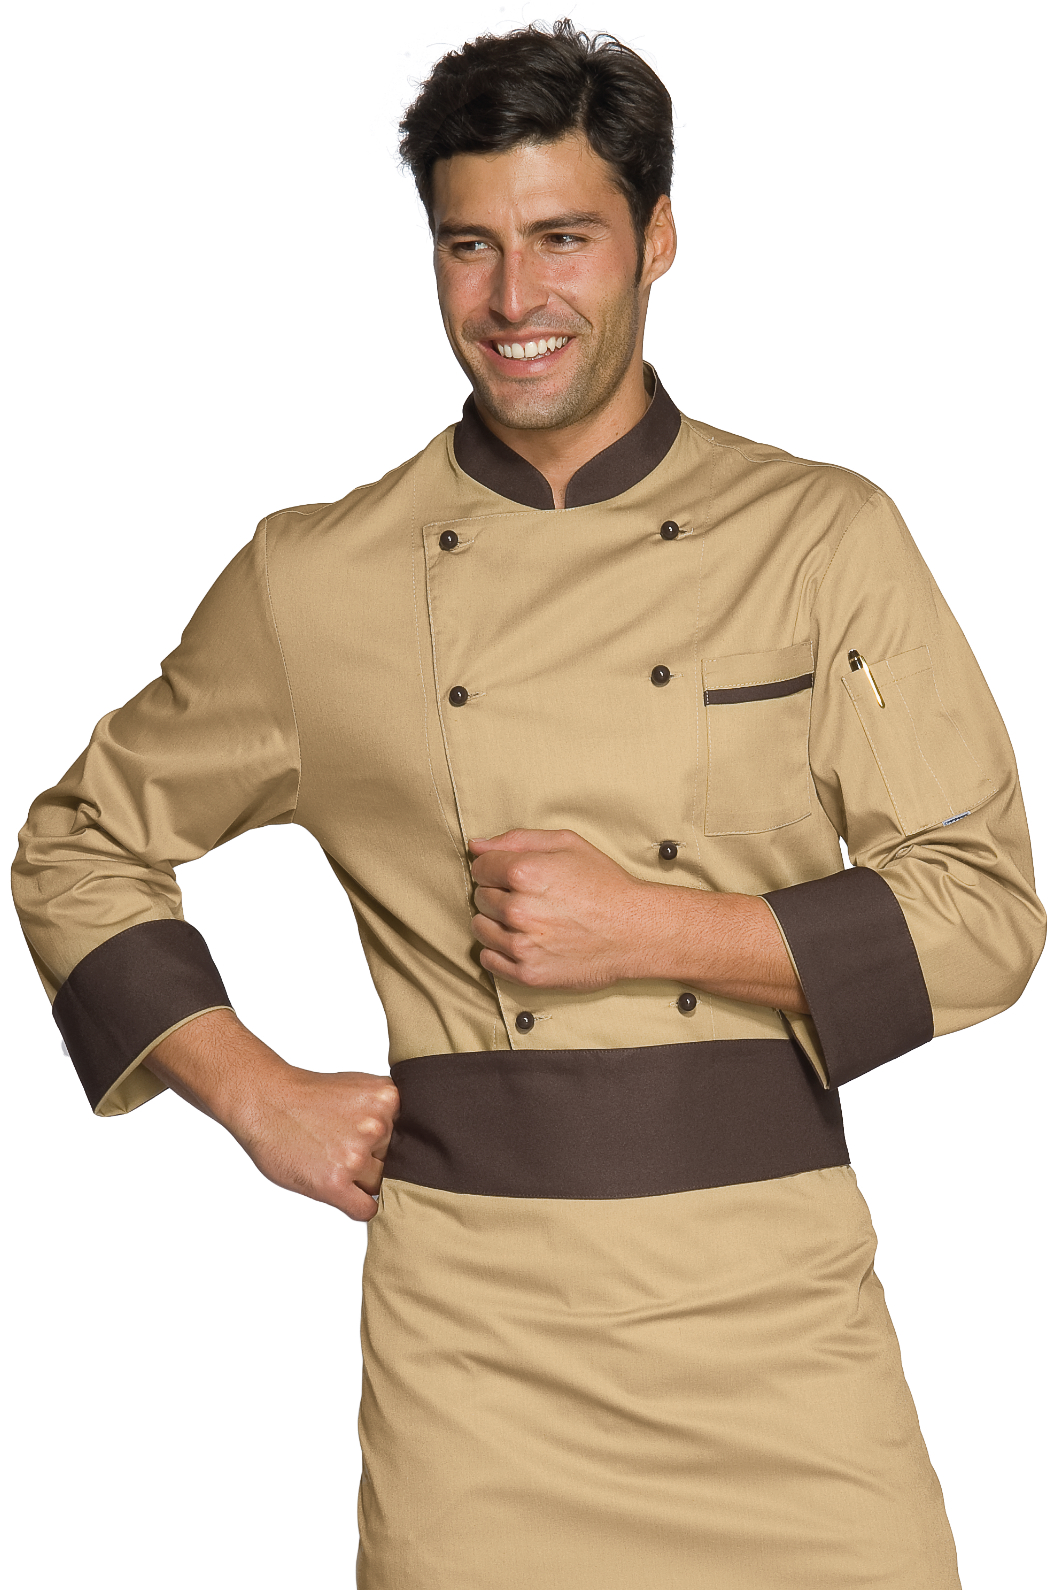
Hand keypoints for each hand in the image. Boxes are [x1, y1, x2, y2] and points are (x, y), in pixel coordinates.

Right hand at [146, 1010, 399, 1221]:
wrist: (265, 1100)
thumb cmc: (310, 1096)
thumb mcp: (361, 1087)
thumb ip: (389, 1111)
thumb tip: (417, 1139)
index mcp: (388, 1099)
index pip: (413, 1136)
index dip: (394, 1142)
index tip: (380, 1145)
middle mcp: (376, 1126)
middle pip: (398, 1162)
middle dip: (378, 1161)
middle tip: (350, 1152)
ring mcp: (355, 1155)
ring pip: (381, 1186)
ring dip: (363, 1183)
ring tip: (336, 1164)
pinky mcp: (334, 1182)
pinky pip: (366, 1209)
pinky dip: (358, 1206)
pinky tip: (342, 1191)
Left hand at [467, 828, 809, 1012]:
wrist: (636, 930)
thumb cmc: (605, 884)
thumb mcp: (567, 844)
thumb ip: (517, 840)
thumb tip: (476, 846)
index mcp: (524, 873)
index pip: (480, 869)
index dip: (494, 869)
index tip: (512, 876)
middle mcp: (518, 910)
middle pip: (480, 898)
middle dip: (498, 894)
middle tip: (529, 898)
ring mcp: (521, 945)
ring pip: (480, 929)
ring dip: (495, 923)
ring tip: (527, 920)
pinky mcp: (527, 973)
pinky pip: (489, 960)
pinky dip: (499, 951)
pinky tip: (523, 941)